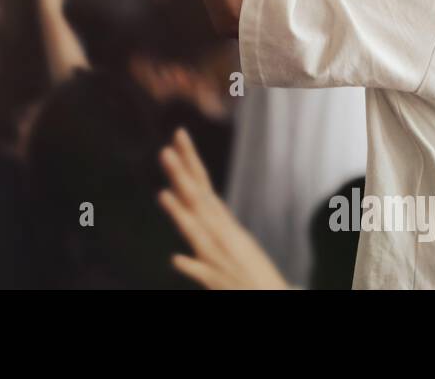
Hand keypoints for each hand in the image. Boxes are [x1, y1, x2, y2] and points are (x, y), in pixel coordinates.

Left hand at [158, 129, 288, 288]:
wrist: (272, 298)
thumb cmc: (248, 272)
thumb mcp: (226, 243)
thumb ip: (200, 227)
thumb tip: (176, 203)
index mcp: (222, 223)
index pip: (202, 186)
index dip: (190, 161)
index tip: (178, 135)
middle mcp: (220, 235)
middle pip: (197, 200)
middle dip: (182, 176)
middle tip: (165, 151)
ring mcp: (218, 257)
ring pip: (196, 232)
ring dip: (180, 214)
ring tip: (162, 194)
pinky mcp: (217, 281)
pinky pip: (202, 273)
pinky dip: (190, 265)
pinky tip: (175, 259)